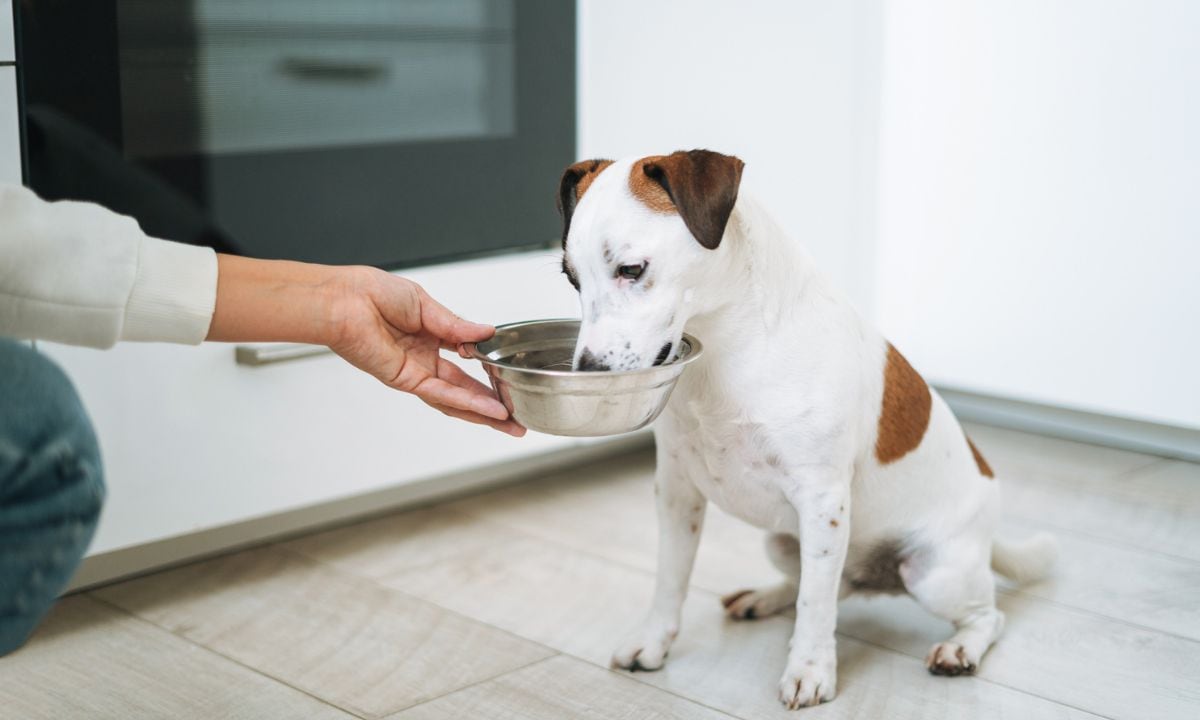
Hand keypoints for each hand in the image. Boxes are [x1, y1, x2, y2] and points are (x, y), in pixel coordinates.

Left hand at [207, 256, 523, 435]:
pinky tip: (489, 410)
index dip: (488, 374)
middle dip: (492, 407)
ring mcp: (415, 373)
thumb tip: (487, 333)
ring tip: (510, 424)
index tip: (509, 377)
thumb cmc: (371, 294)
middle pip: (463, 391)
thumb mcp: (426, 305)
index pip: (466, 364)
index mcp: (430, 339)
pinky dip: (466, 402)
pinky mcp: (405, 379)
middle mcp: (423, 360)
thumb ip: (457, 326)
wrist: (344, 299)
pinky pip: (441, 393)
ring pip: (455, 400)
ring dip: (484, 413)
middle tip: (517, 420)